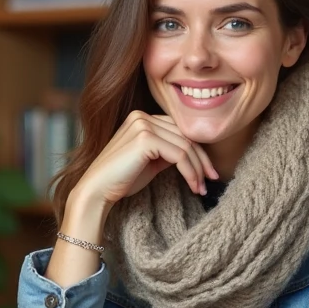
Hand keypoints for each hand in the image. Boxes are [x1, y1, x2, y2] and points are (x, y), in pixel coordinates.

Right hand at [75, 111, 218, 208]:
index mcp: (141, 118)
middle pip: (185, 136)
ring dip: (198, 169)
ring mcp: (142, 125)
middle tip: (211, 180)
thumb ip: (168, 152)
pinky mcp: (145, 138)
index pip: (179, 130)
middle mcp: (142, 116)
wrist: (97, 191)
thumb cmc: (122, 180)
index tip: (208, 173)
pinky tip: (193, 185)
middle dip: (202, 161)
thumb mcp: (150, 162)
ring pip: (185, 146)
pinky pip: (179, 155)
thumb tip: (193, 154)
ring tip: (201, 188)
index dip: (197, 151)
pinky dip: (190, 172)